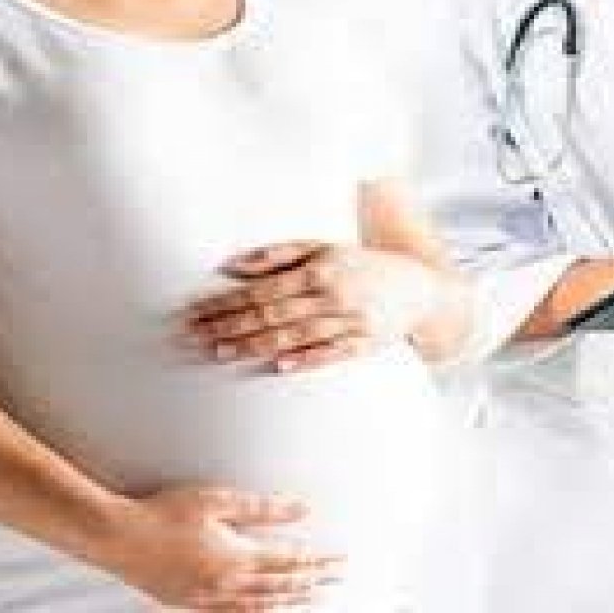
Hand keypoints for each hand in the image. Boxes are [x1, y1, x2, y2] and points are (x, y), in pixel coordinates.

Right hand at [91, 486, 340, 610]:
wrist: (116, 537)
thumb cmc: (163, 513)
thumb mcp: (218, 501)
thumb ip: (263, 508)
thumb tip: (301, 508)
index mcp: (237, 558)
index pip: (290, 562)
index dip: (319, 561)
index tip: (339, 560)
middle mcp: (226, 584)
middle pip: (281, 586)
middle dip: (313, 582)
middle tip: (336, 579)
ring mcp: (207, 598)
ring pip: (259, 605)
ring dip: (290, 601)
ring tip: (312, 599)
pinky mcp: (188, 602)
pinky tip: (262, 611)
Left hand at [181, 241, 441, 371]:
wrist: (418, 288)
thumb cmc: (363, 265)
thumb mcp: (324, 248)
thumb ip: (278, 255)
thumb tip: (231, 265)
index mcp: (319, 269)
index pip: (262, 289)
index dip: (226, 301)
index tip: (196, 311)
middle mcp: (333, 294)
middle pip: (271, 313)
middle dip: (230, 324)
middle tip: (194, 335)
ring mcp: (351, 321)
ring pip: (295, 335)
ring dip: (255, 344)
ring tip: (220, 351)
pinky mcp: (365, 343)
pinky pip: (332, 353)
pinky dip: (306, 359)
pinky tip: (279, 366)